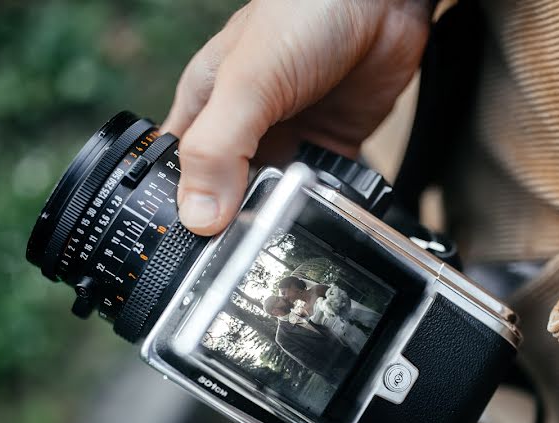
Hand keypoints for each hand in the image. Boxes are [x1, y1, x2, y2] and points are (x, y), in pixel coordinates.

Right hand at [163, 0, 429, 234]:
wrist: (381, 0)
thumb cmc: (305, 13)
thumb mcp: (247, 81)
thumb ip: (218, 148)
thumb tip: (199, 217)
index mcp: (205, 106)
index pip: (177, 174)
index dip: (180, 214)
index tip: (193, 254)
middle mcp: (243, 128)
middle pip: (225, 196)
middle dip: (231, 226)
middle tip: (243, 260)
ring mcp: (287, 139)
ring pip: (272, 200)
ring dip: (276, 221)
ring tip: (281, 244)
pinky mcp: (328, 146)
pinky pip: (318, 193)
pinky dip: (318, 209)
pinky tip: (319, 220)